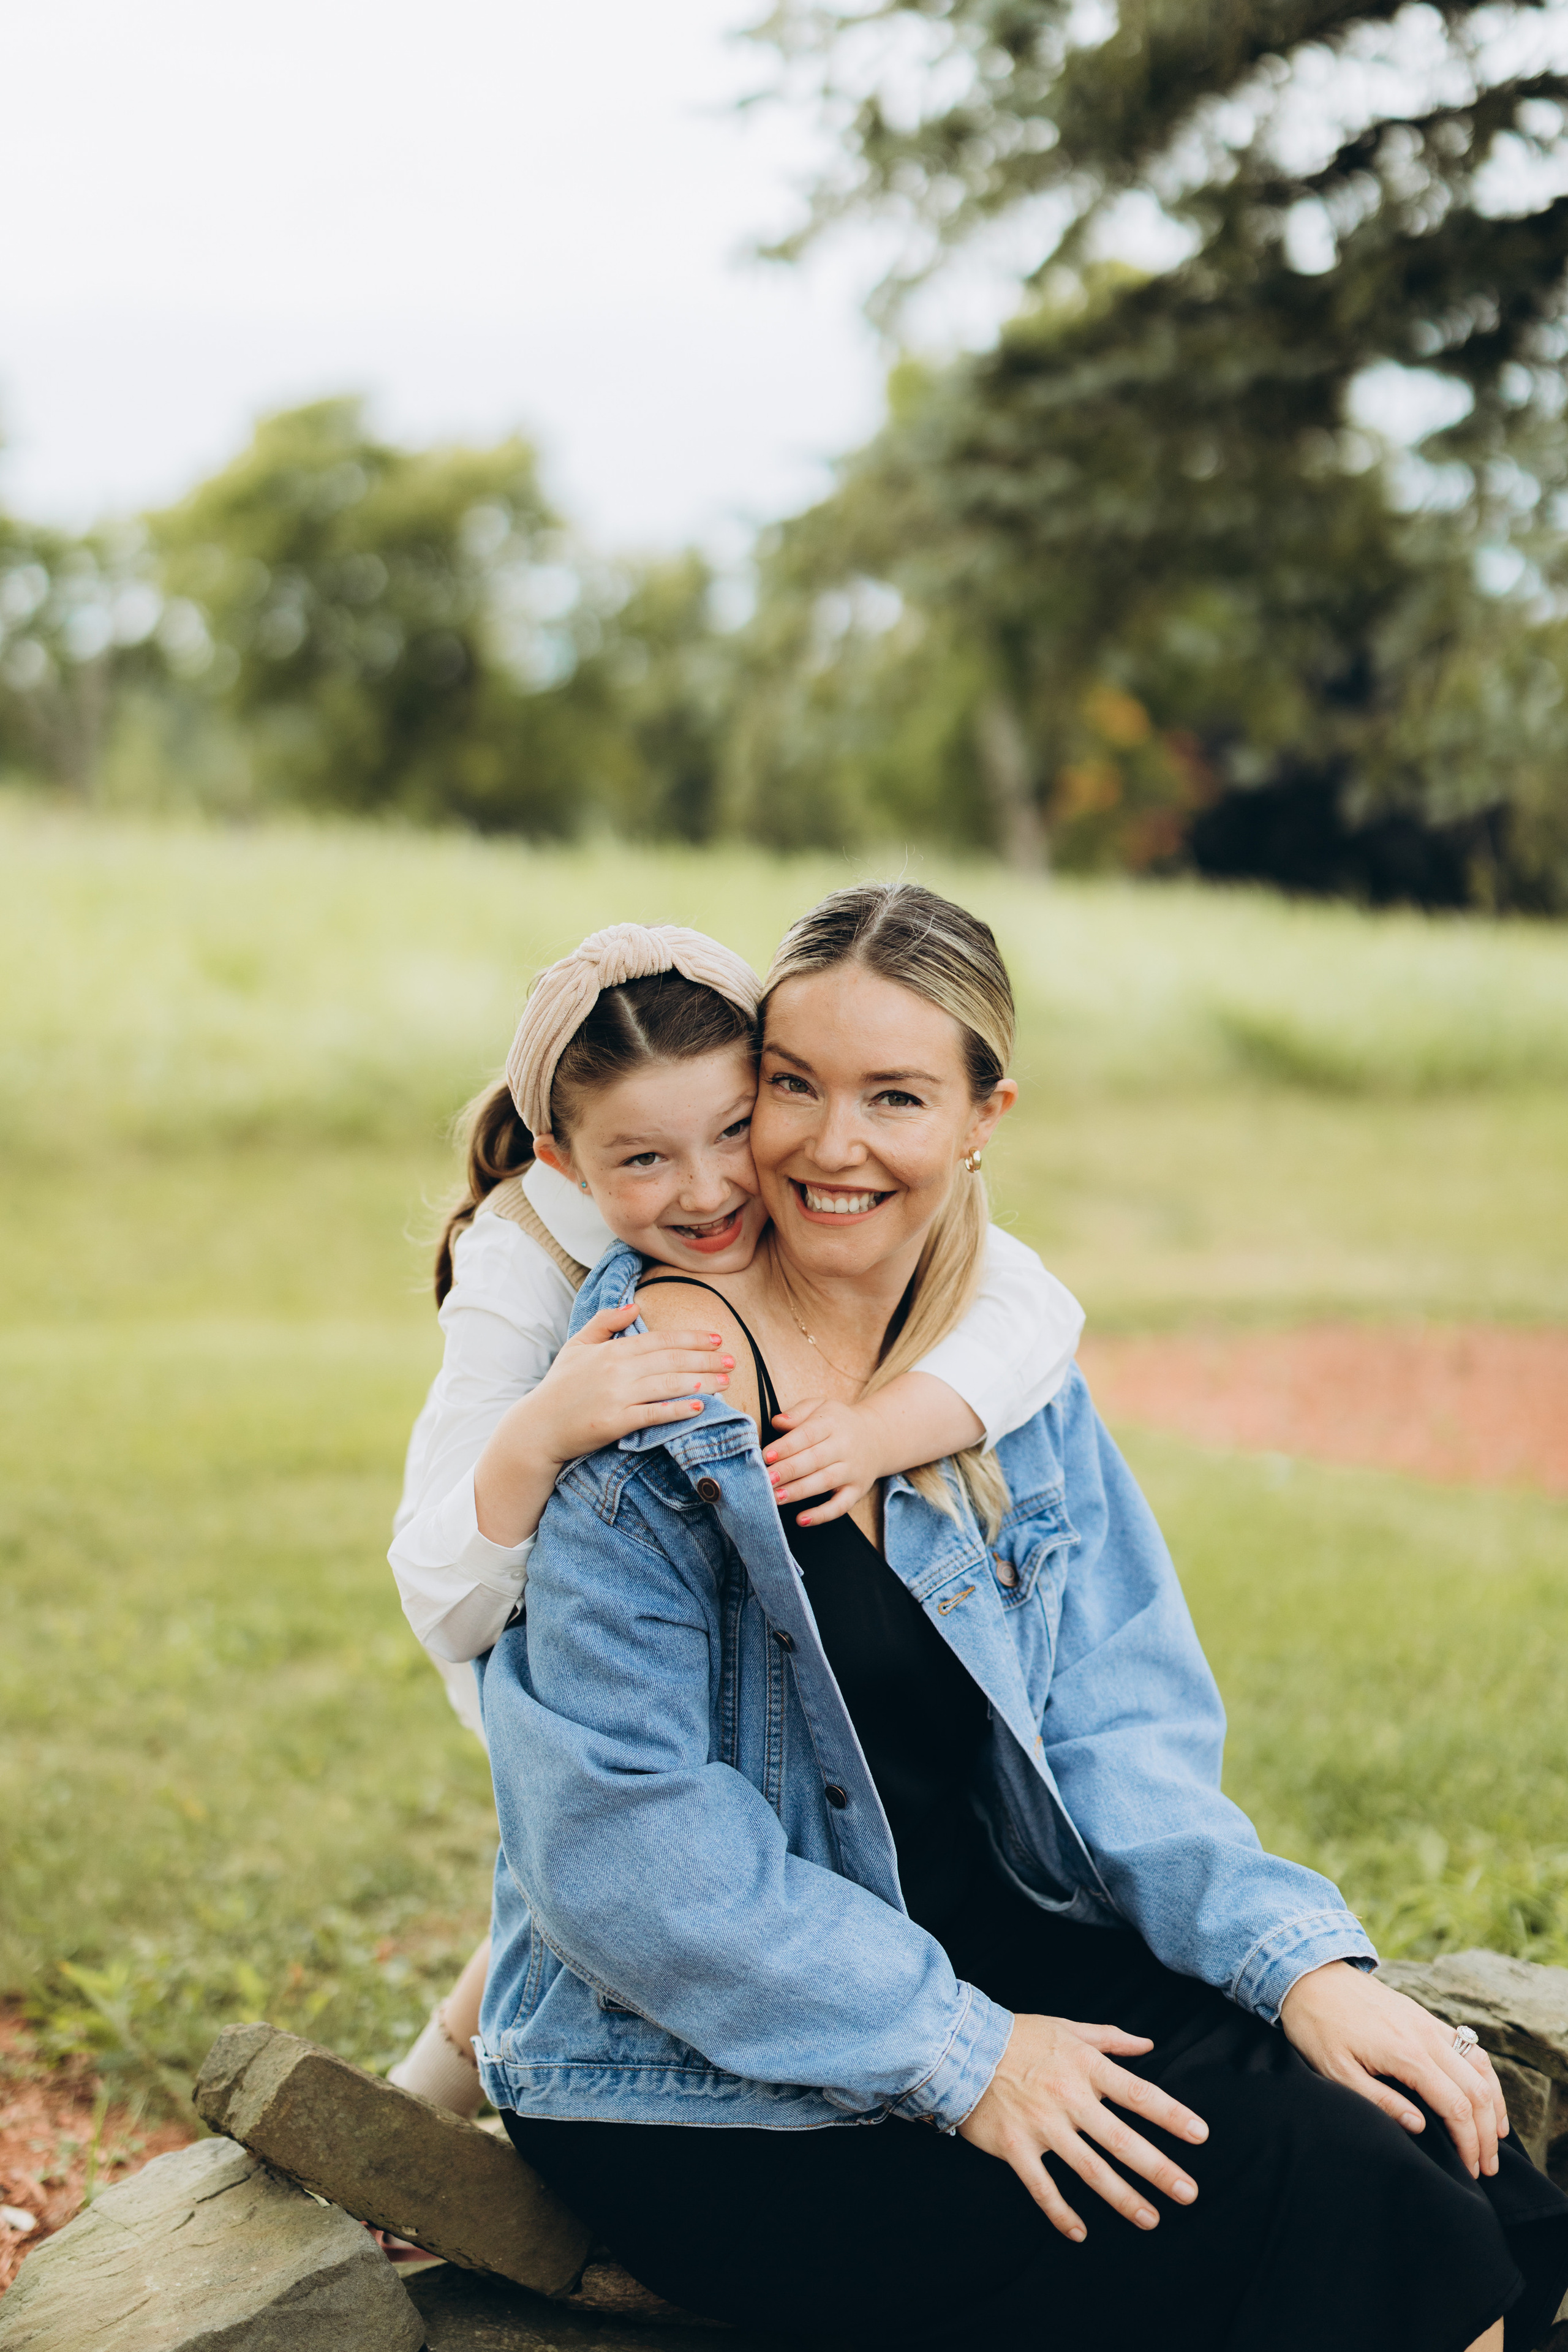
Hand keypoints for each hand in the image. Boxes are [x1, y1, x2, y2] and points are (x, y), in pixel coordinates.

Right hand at [527, 1303, 733, 1463]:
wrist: (538, 1427)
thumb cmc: (559, 1387)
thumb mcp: (577, 1345)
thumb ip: (605, 1323)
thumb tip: (633, 1305)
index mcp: (612, 1350)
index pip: (660, 1340)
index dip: (691, 1338)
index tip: (716, 1338)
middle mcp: (618, 1370)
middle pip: (671, 1360)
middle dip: (706, 1359)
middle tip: (733, 1360)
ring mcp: (617, 1396)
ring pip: (669, 1384)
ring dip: (701, 1382)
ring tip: (725, 1381)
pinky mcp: (616, 1422)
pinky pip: (654, 1414)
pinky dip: (678, 1409)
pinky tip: (700, 1407)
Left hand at [762, 1397, 881, 1523]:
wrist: (877, 1437)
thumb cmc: (838, 1423)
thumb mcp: (819, 1407)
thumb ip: (797, 1413)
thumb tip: (777, 1422)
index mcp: (832, 1423)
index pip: (807, 1434)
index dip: (786, 1446)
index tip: (766, 1456)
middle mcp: (844, 1447)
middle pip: (814, 1459)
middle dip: (788, 1471)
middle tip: (766, 1479)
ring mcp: (852, 1470)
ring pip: (825, 1482)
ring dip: (799, 1491)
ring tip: (775, 1497)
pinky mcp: (857, 1490)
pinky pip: (841, 1506)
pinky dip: (822, 1515)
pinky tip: (801, 1519)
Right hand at [957, 2012, 1208, 2240]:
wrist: (960, 2047)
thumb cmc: (1019, 2036)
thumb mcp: (1066, 2028)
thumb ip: (1110, 2038)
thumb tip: (1148, 2044)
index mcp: (1085, 2067)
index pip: (1138, 2094)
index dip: (1171, 2115)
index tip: (1200, 2135)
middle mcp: (1068, 2099)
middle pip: (1122, 2140)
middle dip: (1158, 2169)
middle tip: (1189, 2193)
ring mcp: (1042, 2127)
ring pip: (1090, 2170)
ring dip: (1123, 2198)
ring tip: (1151, 2219)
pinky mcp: (1015, 2148)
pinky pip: (1042, 2188)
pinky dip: (1060, 2213)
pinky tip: (1080, 2233)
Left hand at [1279, 1960, 1508, 2177]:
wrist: (1310, 1975)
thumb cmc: (1318, 2027)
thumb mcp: (1337, 2072)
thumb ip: (1381, 2102)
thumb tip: (1421, 2127)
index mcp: (1407, 2054)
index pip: (1456, 2106)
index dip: (1468, 2143)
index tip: (1471, 2170)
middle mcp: (1426, 2036)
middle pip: (1477, 2090)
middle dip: (1487, 2133)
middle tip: (1487, 2167)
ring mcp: (1428, 2023)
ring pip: (1480, 2066)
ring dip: (1493, 2104)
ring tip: (1495, 2137)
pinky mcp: (1424, 2016)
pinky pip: (1468, 2046)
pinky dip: (1484, 2074)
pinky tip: (1485, 2094)